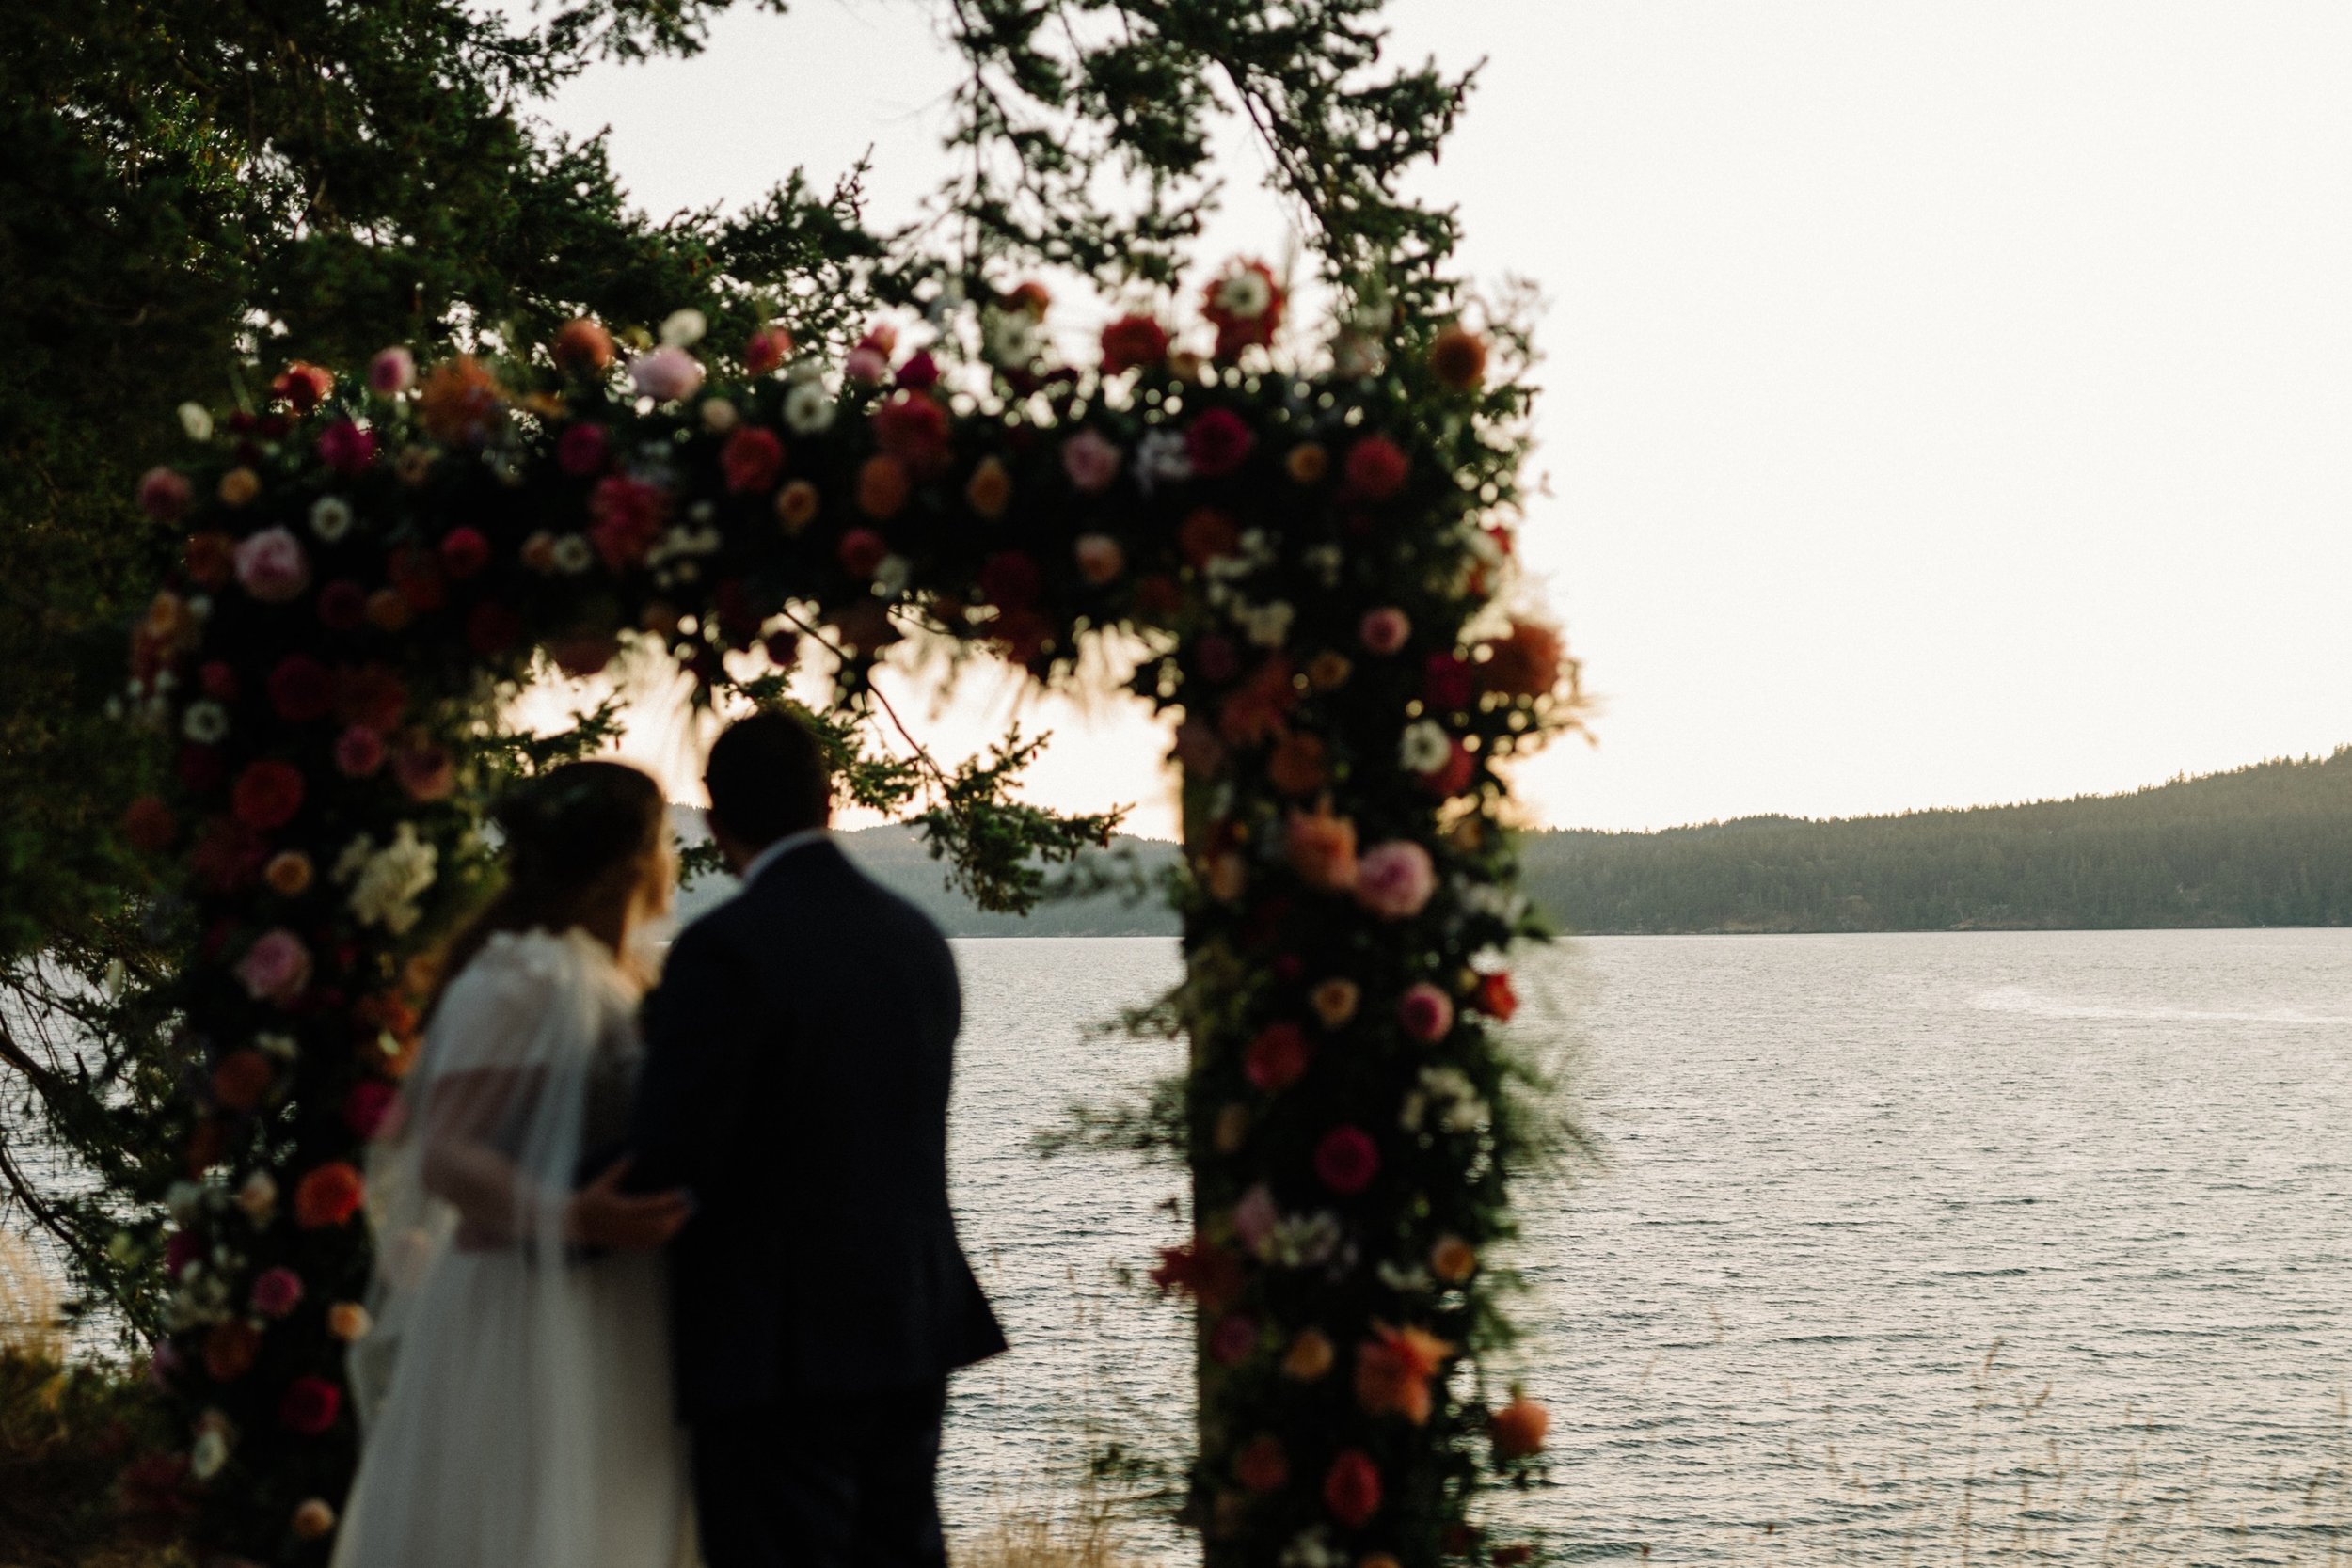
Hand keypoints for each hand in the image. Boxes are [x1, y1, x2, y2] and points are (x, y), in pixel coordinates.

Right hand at [566, 1156, 692, 1250]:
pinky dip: (663, 1237)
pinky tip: (673, 1228)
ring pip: (655, 1236)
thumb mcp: (603, 1182)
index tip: (682, 1193)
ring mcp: (626, 1237)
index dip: (668, 1200)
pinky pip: (648, 1244)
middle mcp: (624, 1225)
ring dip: (673, 1226)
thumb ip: (619, 1170)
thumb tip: (631, 1154)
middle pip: (657, 1223)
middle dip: (676, 1214)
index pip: (650, 1205)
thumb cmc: (589, 1199)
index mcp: (619, 1209)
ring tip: (685, 1215)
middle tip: (691, 1204)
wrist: (574, 1225)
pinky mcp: (626, 1244)